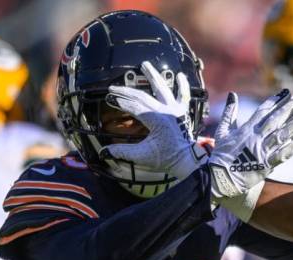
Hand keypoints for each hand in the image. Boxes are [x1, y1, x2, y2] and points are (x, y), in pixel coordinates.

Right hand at [104, 61, 203, 179]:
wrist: (188, 161)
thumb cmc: (167, 158)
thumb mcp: (143, 156)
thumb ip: (123, 152)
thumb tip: (104, 152)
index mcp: (156, 120)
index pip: (134, 107)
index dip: (120, 102)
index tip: (109, 98)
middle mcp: (166, 111)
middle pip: (143, 96)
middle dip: (126, 91)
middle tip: (114, 86)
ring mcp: (176, 110)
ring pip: (163, 89)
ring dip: (154, 76)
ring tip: (145, 64)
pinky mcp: (183, 112)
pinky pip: (184, 96)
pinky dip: (183, 85)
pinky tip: (180, 75)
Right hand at [208, 90, 292, 198]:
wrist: (221, 177)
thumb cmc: (221, 155)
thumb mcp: (223, 131)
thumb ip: (229, 113)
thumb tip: (232, 95)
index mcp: (246, 129)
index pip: (263, 111)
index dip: (275, 101)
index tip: (285, 93)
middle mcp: (256, 138)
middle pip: (274, 120)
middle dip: (287, 109)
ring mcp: (262, 151)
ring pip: (280, 136)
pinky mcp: (266, 165)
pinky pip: (281, 155)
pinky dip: (291, 148)